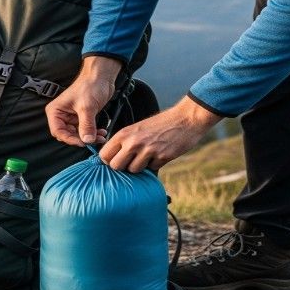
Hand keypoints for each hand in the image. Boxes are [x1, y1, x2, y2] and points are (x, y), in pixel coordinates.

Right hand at [46, 56, 122, 146]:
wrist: (102, 77)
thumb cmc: (90, 85)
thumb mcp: (87, 107)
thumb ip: (86, 125)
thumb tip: (86, 140)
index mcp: (56, 111)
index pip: (58, 132)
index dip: (70, 139)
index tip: (83, 142)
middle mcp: (61, 115)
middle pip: (67, 135)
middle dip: (81, 139)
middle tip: (93, 139)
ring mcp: (72, 118)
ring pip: (78, 135)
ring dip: (89, 137)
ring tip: (100, 136)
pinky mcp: (81, 118)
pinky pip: (85, 131)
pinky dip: (93, 133)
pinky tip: (102, 132)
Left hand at [99, 96, 220, 171]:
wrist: (186, 118)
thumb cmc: (161, 124)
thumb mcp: (138, 129)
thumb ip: (125, 142)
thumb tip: (113, 160)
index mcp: (124, 133)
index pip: (104, 155)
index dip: (109, 160)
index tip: (117, 159)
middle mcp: (133, 142)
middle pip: (115, 166)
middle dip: (123, 167)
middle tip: (132, 161)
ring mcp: (147, 150)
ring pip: (133, 170)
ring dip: (140, 167)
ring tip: (148, 156)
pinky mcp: (161, 157)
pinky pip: (152, 169)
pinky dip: (155, 165)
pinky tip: (160, 154)